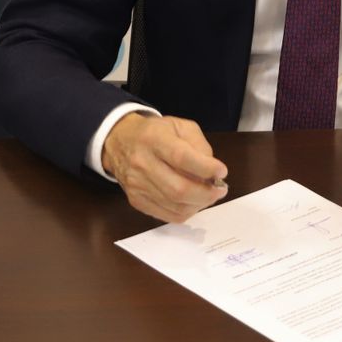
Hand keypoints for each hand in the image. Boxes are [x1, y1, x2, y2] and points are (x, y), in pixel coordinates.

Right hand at [102, 114, 228, 223]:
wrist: (119, 142)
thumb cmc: (155, 133)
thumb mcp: (179, 126)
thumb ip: (199, 145)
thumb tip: (212, 173)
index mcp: (154, 139)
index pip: (181, 158)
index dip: (205, 168)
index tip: (222, 172)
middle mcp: (142, 163)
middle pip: (179, 189)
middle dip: (207, 194)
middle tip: (220, 189)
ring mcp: (137, 185)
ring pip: (176, 206)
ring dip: (200, 204)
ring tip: (209, 195)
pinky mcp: (136, 201)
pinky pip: (169, 216)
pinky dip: (187, 212)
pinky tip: (193, 201)